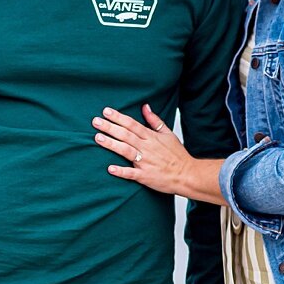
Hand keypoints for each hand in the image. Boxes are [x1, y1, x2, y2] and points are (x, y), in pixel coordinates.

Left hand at [94, 105, 226, 204]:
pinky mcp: (145, 176)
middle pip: (126, 135)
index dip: (118, 117)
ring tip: (98, 138)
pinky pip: (131, 173)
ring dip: (112, 144)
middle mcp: (147, 147)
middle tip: (95, 121)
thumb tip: (145, 107)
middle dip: (110, 127)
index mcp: (151, 137)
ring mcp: (145, 162)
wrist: (187, 174)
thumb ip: (155, 121)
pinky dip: (121, 171)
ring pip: (126, 150)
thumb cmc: (177, 155)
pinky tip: (110, 169)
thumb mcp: (168, 134)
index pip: (132, 124)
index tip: (106, 111)